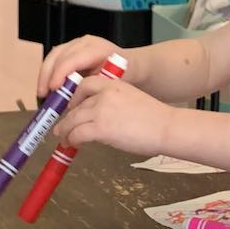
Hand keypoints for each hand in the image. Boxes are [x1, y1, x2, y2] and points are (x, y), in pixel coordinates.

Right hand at [37, 35, 122, 96]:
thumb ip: (92, 88)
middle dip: (48, 75)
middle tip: (43, 93)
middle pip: (58, 54)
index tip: (53, 88)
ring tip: (42, 92)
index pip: (73, 58)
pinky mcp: (70, 49)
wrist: (130, 65)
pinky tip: (47, 86)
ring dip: (45, 74)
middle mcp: (84, 43)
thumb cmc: (124, 74)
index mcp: (97, 49)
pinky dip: (49, 73)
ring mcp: (76, 44)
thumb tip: (73, 102)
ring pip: (53, 55)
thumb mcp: (111, 83)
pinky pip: (55, 59)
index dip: (60, 73)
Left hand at [53, 76, 173, 155]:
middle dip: (67, 119)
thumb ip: (114, 104)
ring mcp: (101, 110)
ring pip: (72, 120)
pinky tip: (73, 144)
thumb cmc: (156, 119)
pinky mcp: (100, 128)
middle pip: (76, 106)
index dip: (75, 97)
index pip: (85, 85)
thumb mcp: (132, 100)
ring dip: (65, 131)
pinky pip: (77, 133)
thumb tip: (100, 119)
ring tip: (64, 139)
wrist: (167, 127)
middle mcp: (104, 94)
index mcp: (114, 84)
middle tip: (63, 128)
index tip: (72, 108)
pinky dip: (71, 140)